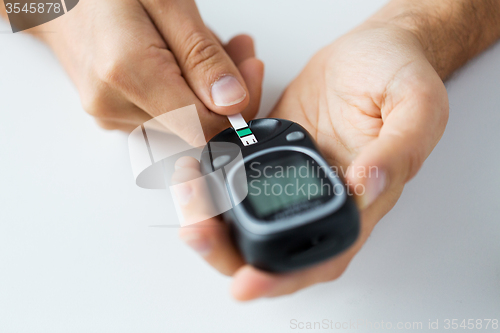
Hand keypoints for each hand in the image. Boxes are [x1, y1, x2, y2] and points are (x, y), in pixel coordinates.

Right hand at [41, 0, 263, 141]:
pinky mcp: (114, 115)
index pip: (203, 126)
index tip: (251, 70)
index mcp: (127, 72)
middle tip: (236, 48)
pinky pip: (166, 113)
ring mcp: (111, 114)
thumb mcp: (165, 0)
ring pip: (184, 119)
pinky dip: (184, 90)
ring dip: (205, 86)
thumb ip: (201, 55)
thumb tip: (231, 102)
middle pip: (197, 124)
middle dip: (226, 89)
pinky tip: (180, 59)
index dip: (239, 105)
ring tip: (202, 43)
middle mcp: (114, 104)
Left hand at [172, 22, 447, 299]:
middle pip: (268, 246)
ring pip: (242, 211)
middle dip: (224, 248)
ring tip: (186, 183)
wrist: (373, 49)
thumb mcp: (416, 106)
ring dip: (207, 208)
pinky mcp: (269, 148)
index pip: (319, 259)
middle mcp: (319, 197)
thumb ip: (398, 150)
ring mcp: (290, 174)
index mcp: (358, 202)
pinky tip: (197, 144)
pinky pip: (234, 165)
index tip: (245, 283)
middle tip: (195, 230)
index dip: (281, 279)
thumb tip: (365, 187)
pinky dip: (210, 162)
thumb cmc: (399, 76)